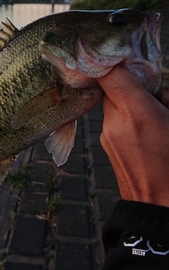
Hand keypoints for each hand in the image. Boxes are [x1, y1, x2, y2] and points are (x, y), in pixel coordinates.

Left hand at [97, 66, 168, 206]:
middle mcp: (115, 122)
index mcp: (137, 113)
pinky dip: (126, 119)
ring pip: (113, 105)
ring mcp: (108, 137)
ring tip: (153, 118)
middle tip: (153, 94)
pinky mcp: (107, 148)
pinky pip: (113, 122)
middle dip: (131, 86)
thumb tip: (161, 91)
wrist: (161, 210)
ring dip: (129, 103)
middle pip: (112, 88)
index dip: (117, 62)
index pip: (111, 73)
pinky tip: (146, 134)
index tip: (129, 59)